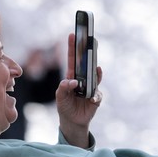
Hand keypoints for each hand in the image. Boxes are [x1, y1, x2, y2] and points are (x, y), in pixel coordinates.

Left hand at [56, 33, 102, 147]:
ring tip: (96, 68)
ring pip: (95, 76)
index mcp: (72, 76)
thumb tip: (73, 82)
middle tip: (92, 40)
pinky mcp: (96, 97)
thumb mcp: (60, 97)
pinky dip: (95, 95)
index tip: (72, 34)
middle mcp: (83, 79)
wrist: (73, 122)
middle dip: (89, 52)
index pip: (72, 59)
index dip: (72, 47)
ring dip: (96, 72)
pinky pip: (97, 94)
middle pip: (87, 63)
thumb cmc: (65, 106)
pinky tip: (91, 98)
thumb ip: (63, 88)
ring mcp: (91, 87)